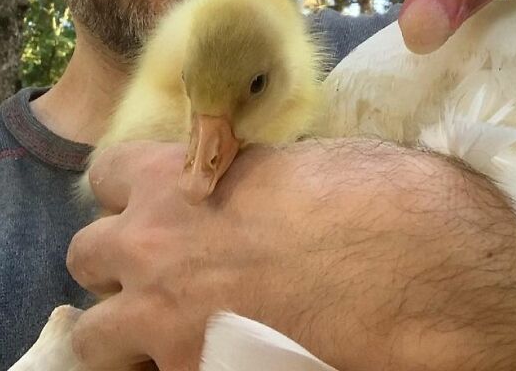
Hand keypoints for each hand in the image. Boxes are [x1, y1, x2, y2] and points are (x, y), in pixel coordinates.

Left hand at [67, 139, 515, 370]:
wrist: (429, 275)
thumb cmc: (379, 198)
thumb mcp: (302, 165)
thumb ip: (246, 179)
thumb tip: (244, 190)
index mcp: (180, 177)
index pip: (107, 172)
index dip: (131, 188)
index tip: (158, 200)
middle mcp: (155, 247)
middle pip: (86, 254)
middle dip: (118, 261)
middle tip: (163, 271)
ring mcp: (168, 324)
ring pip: (92, 336)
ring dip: (121, 330)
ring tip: (167, 330)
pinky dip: (162, 370)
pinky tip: (204, 358)